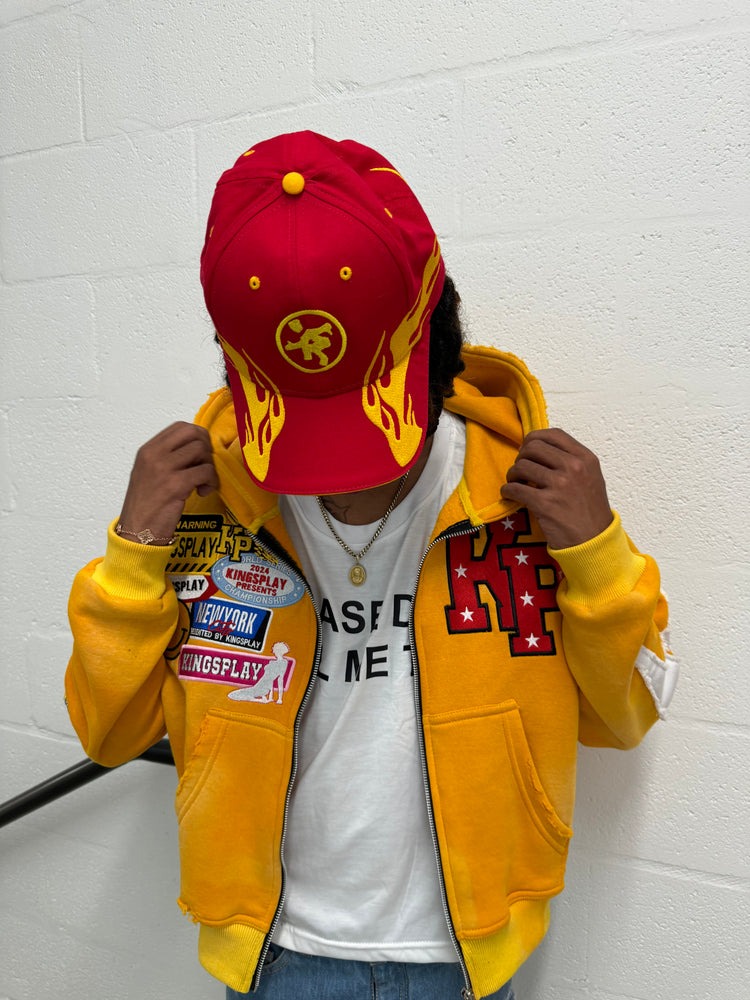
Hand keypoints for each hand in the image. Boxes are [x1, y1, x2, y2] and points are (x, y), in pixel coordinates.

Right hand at [117, 423, 218, 542]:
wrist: (138, 533)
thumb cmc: (146, 507)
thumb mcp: (150, 473)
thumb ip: (168, 458)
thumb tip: (197, 448)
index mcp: (147, 450)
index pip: (180, 427)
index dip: (198, 436)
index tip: (201, 453)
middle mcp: (154, 455)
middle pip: (193, 434)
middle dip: (206, 448)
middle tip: (204, 466)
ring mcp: (164, 469)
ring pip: (202, 451)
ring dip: (209, 467)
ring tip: (202, 483)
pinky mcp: (176, 485)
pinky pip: (205, 472)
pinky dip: (211, 482)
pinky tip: (202, 492)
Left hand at [500, 428, 612, 548]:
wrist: (593, 542)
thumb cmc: (589, 512)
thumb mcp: (590, 478)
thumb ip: (570, 461)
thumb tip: (538, 449)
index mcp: (585, 458)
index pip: (553, 435)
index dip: (534, 439)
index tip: (527, 449)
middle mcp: (574, 467)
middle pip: (533, 447)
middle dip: (521, 457)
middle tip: (521, 470)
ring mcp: (560, 485)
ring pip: (521, 466)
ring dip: (512, 475)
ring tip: (516, 483)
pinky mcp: (545, 504)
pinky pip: (515, 489)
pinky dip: (507, 491)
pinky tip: (510, 495)